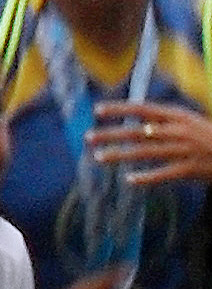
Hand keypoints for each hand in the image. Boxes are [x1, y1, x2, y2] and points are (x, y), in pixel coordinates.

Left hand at [88, 101, 211, 186]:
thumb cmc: (210, 136)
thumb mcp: (190, 121)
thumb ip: (166, 121)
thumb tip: (140, 122)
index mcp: (178, 116)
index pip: (143, 109)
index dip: (120, 109)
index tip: (98, 110)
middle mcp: (178, 131)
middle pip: (138, 132)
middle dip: (111, 134)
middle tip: (89, 137)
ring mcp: (184, 150)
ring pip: (146, 152)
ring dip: (121, 155)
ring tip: (99, 157)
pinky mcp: (190, 169)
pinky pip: (164, 174)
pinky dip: (146, 177)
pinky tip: (129, 180)